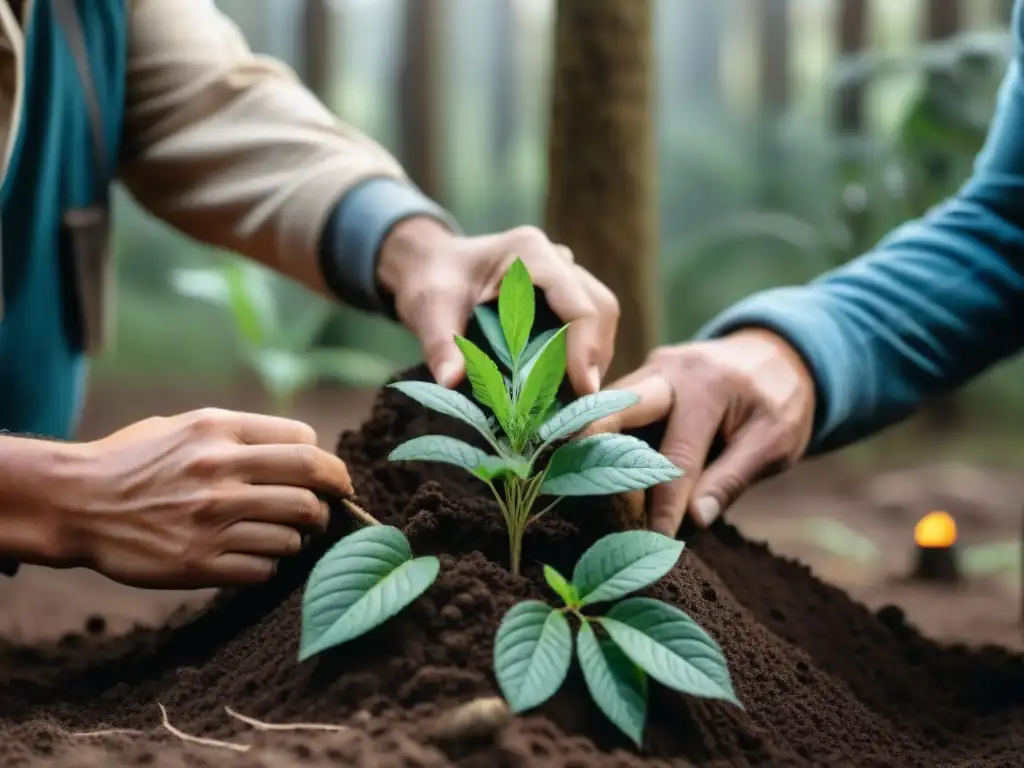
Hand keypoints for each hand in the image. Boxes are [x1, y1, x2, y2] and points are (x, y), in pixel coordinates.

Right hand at [60, 408, 352, 588]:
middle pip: (310, 488)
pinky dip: (269, 565)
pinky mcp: (198, 563)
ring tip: (284, 535)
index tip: (326, 477)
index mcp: (218, 431)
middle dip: (329, 501)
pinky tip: (254, 556)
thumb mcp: (187, 426)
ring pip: (293, 534)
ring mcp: (210, 520)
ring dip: (298, 537)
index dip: (325, 463)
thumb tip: (307, 451)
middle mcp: (218, 472)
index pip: (306, 444)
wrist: (75, 503)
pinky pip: (264, 568)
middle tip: (325, 509)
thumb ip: (243, 435)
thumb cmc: (136, 461)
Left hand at [377, 217, 619, 394]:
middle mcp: (556, 258)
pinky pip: (588, 322)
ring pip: (601, 315)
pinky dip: (583, 354)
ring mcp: (564, 273)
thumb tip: (450, 381)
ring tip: (574, 399)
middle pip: (600, 308)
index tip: (584, 390)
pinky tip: (566, 386)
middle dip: (594, 357)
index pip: (577, 303)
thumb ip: (440, 345)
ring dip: (593, 358)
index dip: (586, 348)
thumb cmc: (430, 281)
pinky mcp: (563, 293)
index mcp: (530, 253)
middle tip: (581, 403)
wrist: (430, 265)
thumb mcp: (428, 310)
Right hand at [583, 330, 815, 535]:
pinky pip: (615, 413)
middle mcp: (668, 371)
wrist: (775, 354)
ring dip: (601, 455)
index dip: (664, 503)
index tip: (656, 540)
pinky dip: (610, 445)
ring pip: (607, 412)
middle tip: (600, 502)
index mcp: (708, 387)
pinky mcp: (638, 380)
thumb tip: (694, 521)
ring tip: (608, 501)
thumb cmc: (780, 401)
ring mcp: (647, 371)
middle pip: (615, 411)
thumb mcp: (774, 441)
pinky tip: (611, 479)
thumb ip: (732, 478)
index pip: (677, 455)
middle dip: (599, 455)